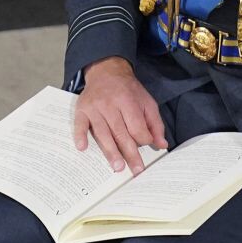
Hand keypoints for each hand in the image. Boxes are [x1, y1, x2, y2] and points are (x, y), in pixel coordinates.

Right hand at [74, 57, 165, 172]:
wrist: (106, 72)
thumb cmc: (129, 91)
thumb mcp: (147, 102)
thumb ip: (155, 124)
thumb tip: (162, 145)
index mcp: (128, 102)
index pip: (136, 126)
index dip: (143, 138)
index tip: (146, 144)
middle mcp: (110, 105)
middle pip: (120, 133)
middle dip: (129, 153)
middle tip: (136, 170)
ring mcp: (94, 108)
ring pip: (102, 133)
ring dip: (110, 151)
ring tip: (117, 167)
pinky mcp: (81, 110)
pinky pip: (79, 124)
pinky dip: (80, 136)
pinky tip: (82, 148)